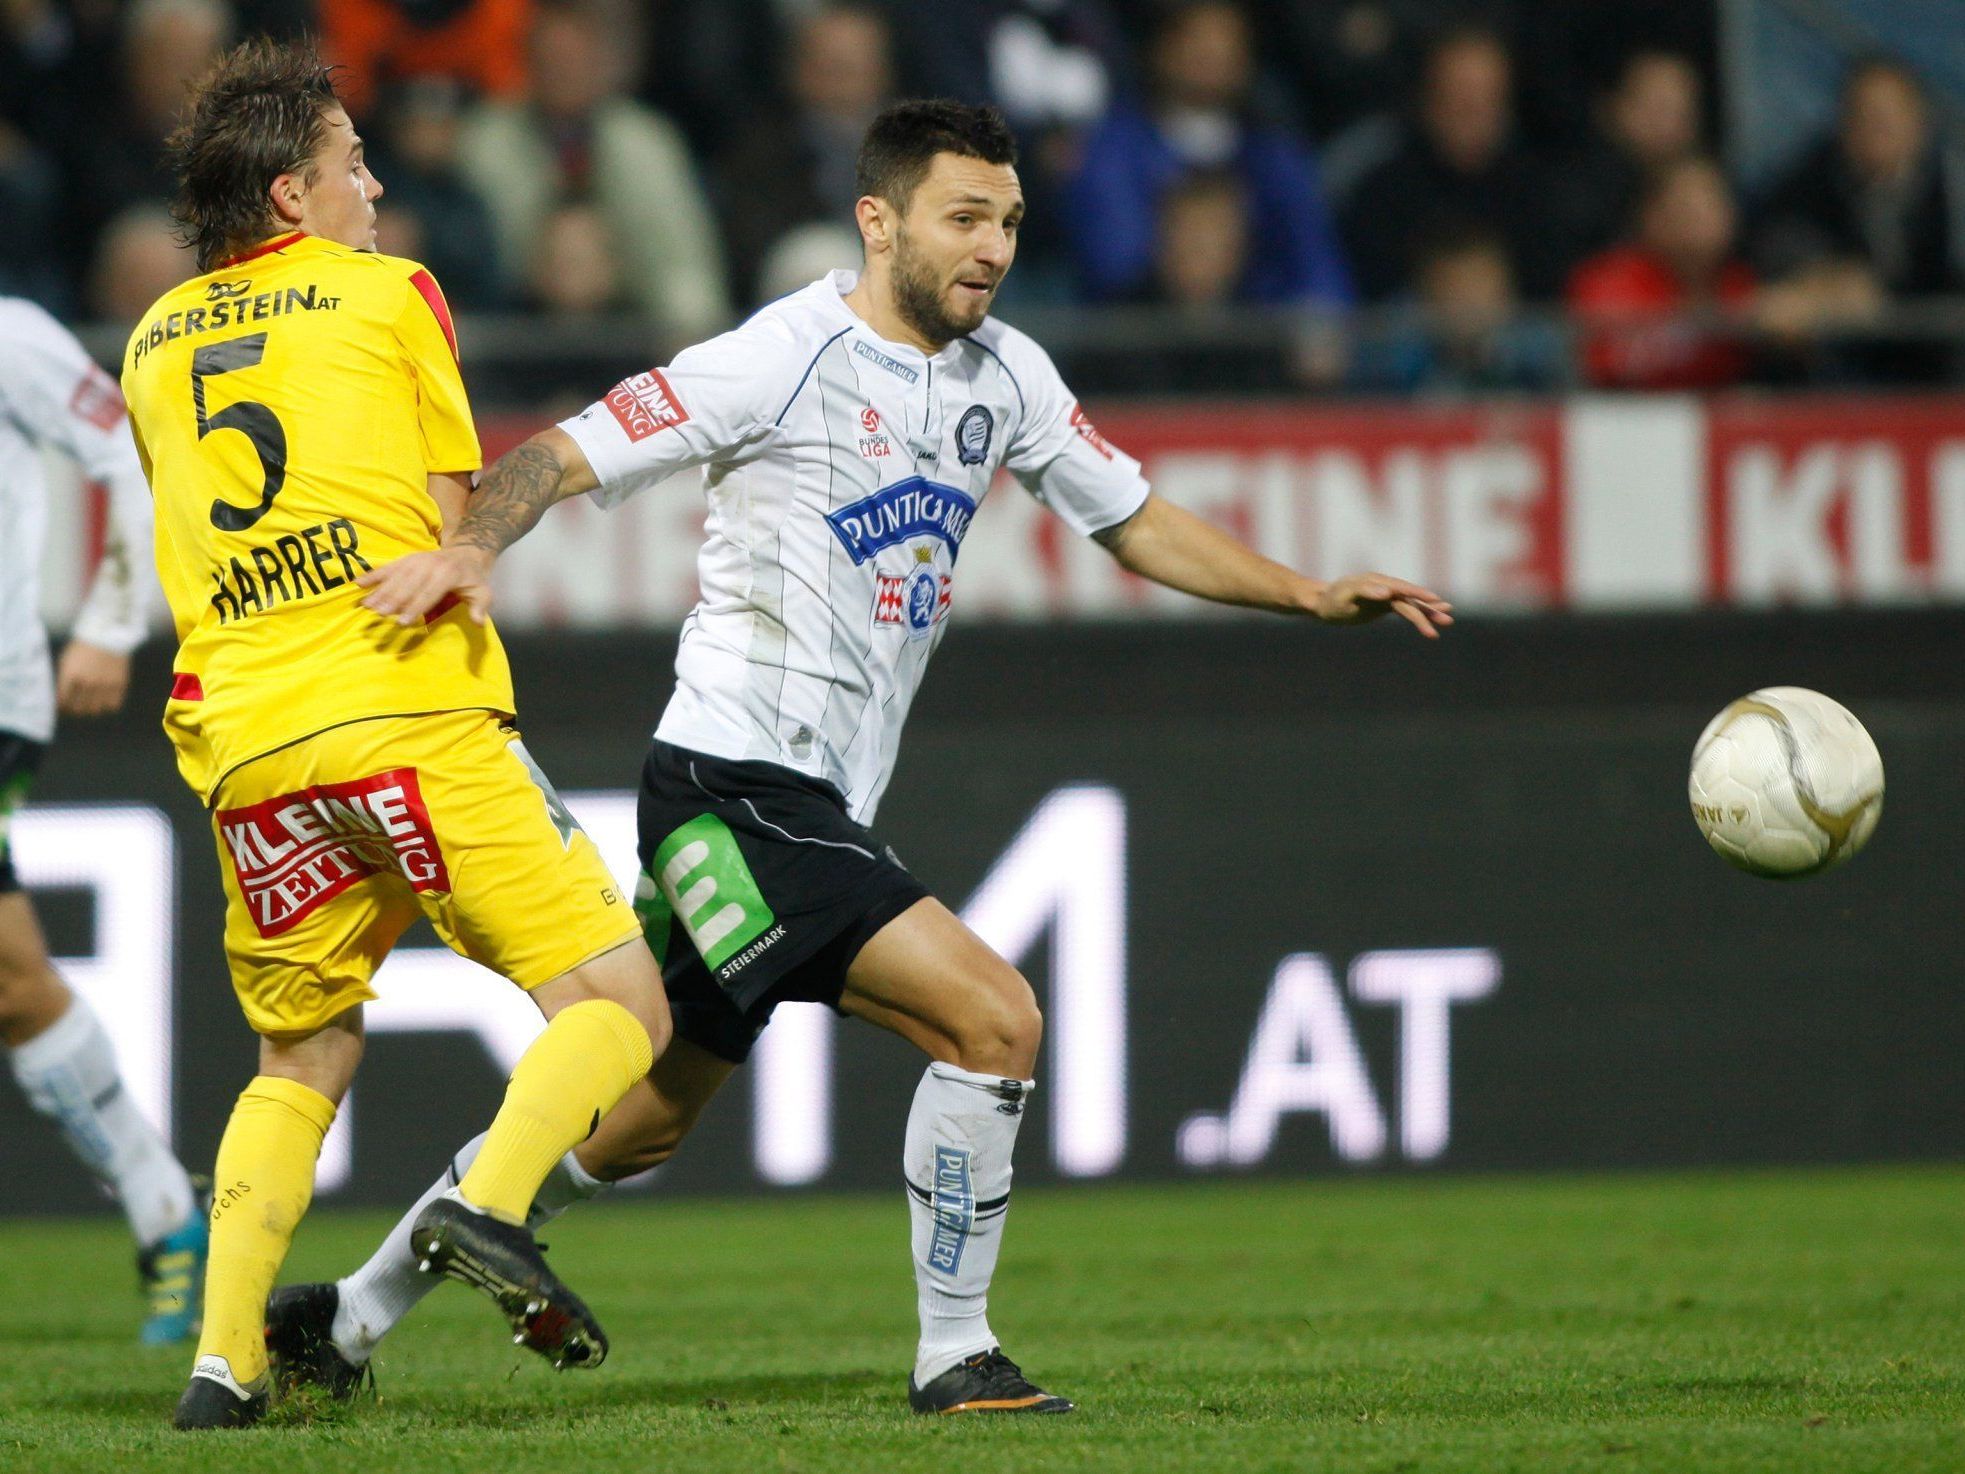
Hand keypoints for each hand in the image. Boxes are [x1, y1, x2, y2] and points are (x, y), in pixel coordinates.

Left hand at [56, 641, 131, 715]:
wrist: (107, 634)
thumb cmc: (83, 647)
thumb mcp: (67, 660)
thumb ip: (64, 679)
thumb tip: (62, 698)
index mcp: (71, 674)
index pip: (63, 700)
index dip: (61, 705)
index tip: (63, 705)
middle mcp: (88, 681)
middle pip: (78, 708)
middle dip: (75, 709)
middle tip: (76, 705)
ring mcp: (105, 683)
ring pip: (95, 709)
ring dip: (91, 708)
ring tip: (91, 703)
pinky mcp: (119, 683)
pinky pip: (112, 705)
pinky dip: (107, 705)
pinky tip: (105, 699)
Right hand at [356, 546, 493, 626]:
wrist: (467, 552)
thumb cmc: (473, 579)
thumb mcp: (483, 592)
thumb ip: (480, 607)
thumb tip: (479, 622)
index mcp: (448, 575)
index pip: (429, 593)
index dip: (415, 608)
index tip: (402, 622)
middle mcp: (429, 565)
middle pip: (408, 585)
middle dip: (393, 600)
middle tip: (379, 614)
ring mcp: (416, 560)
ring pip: (395, 577)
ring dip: (380, 591)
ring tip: (367, 606)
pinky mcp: (406, 559)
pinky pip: (388, 567)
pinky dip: (372, 575)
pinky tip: (358, 584)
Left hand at [1310, 574, 1452, 638]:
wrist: (1321, 602)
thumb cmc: (1330, 601)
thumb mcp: (1345, 597)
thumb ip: (1365, 592)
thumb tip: (1387, 592)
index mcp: (1376, 582)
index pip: (1401, 589)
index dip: (1418, 594)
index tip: (1434, 600)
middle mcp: (1384, 586)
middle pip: (1410, 598)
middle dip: (1429, 609)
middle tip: (1448, 620)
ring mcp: (1386, 594)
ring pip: (1411, 604)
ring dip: (1428, 612)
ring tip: (1448, 620)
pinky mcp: (1385, 604)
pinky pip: (1405, 609)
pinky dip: (1419, 613)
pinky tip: (1432, 617)